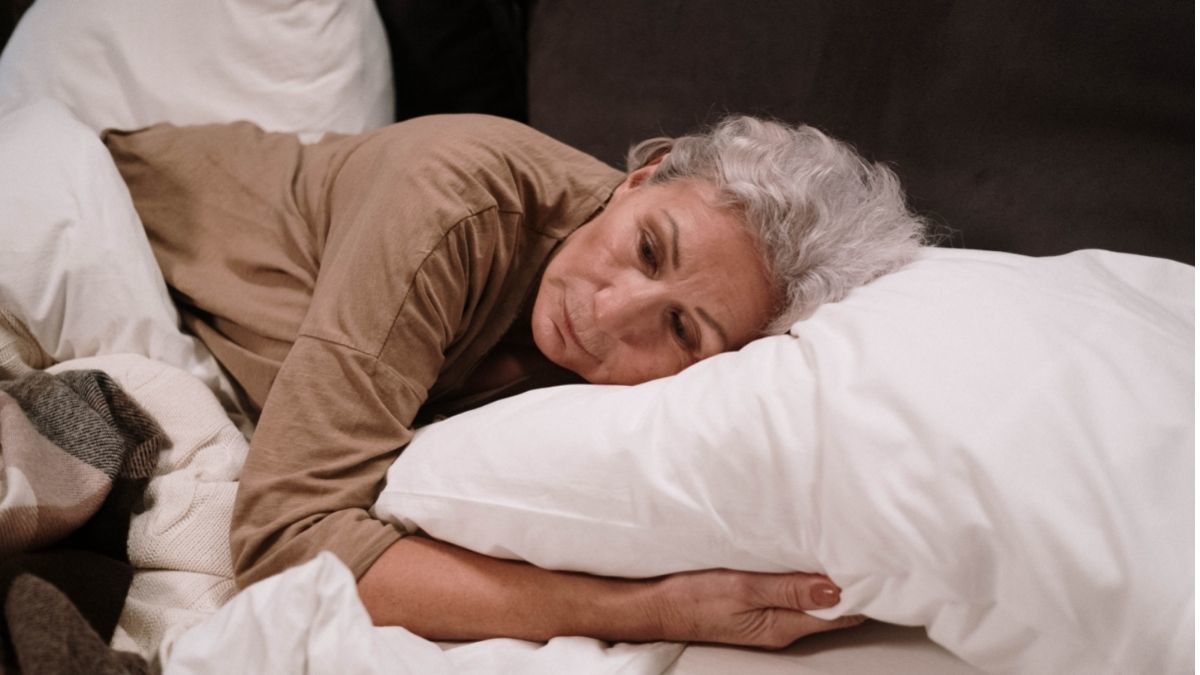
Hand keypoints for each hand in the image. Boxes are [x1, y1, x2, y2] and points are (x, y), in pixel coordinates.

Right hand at [650, 569, 865, 647]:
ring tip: (843, 549)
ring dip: (828, 578)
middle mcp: (782, 627)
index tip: (876, 566)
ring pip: (814, 600)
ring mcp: (770, 618)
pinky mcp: (758, 606)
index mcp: (782, 626)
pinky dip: (806, 578)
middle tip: (865, 549)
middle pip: (831, 608)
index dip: (861, 592)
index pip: (839, 614)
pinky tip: (808, 560)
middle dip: (850, 582)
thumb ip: (789, 589)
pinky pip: (794, 594)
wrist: (654, 604)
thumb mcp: (741, 588)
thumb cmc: (691, 596)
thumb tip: (834, 589)